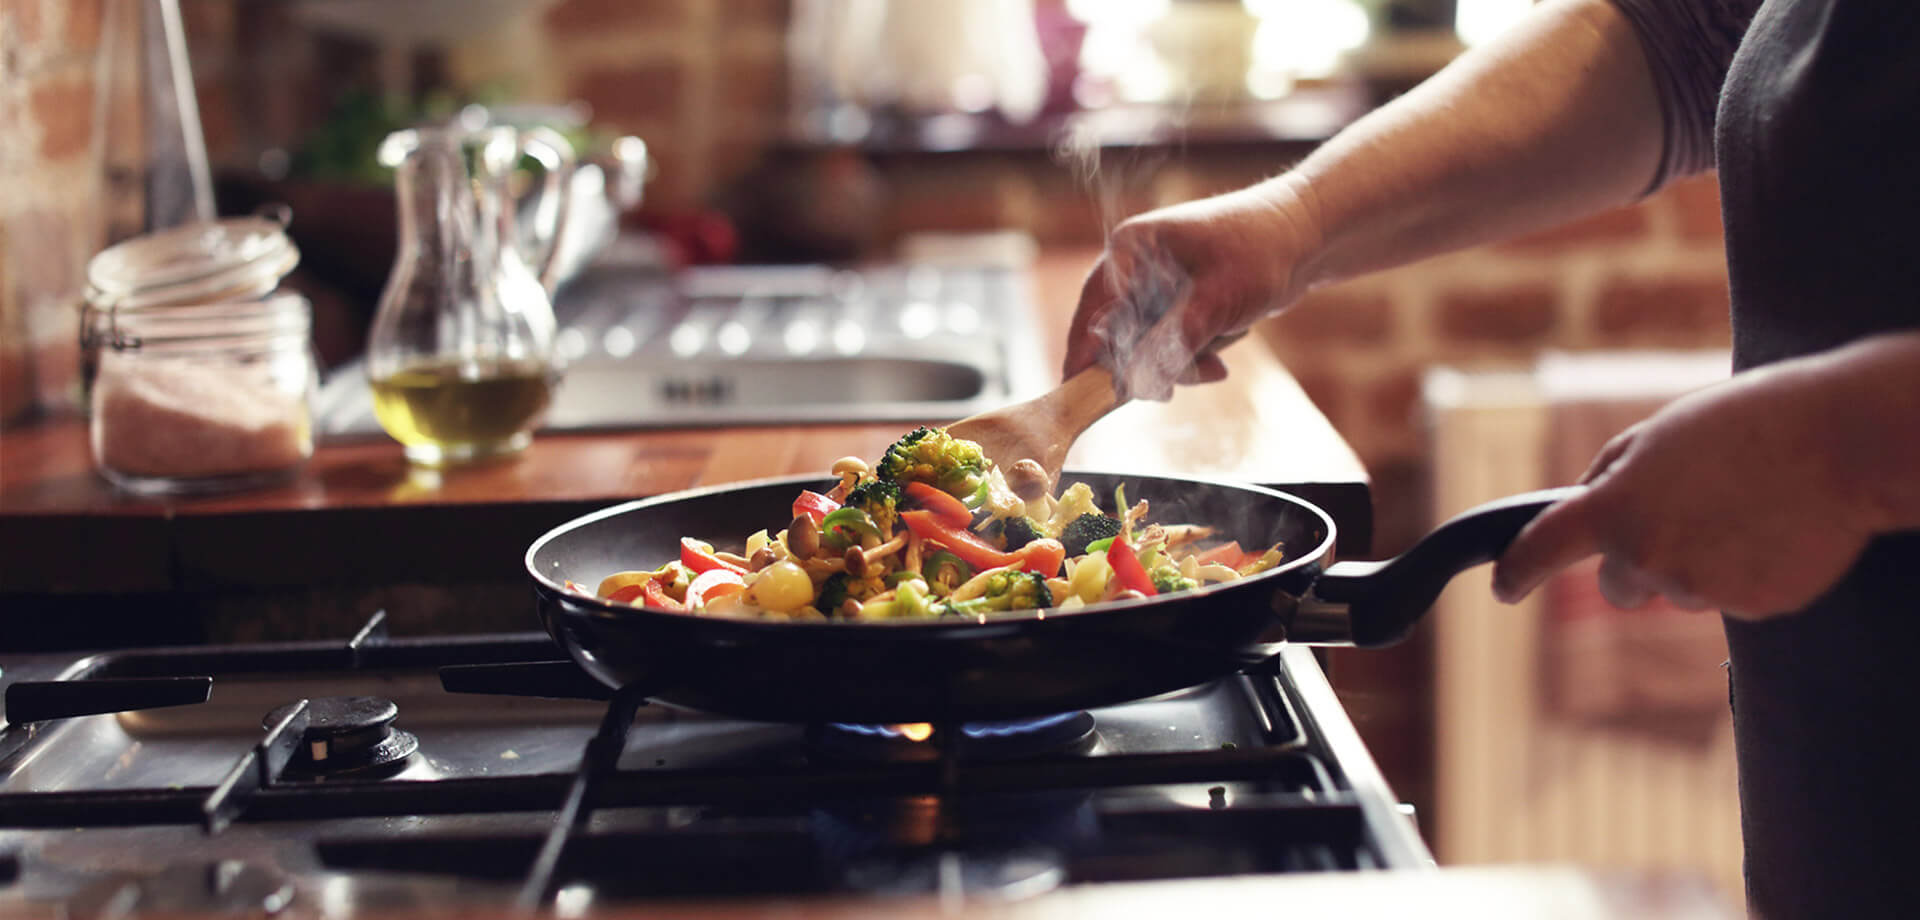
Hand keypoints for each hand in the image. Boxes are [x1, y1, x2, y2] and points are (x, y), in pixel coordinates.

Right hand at [1062, 181, 1319, 399]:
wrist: (1308, 238)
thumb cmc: (1261, 253)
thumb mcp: (1214, 303)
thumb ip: (1171, 344)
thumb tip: (1134, 385)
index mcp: (1130, 249)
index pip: (1092, 311)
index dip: (1085, 355)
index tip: (1078, 394)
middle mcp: (1135, 266)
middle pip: (1117, 336)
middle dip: (1150, 365)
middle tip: (1170, 392)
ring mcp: (1155, 285)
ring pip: (1145, 347)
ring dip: (1179, 364)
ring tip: (1216, 363)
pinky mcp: (1177, 303)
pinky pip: (1169, 345)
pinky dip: (1192, 356)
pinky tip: (1220, 357)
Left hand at [1492, 357, 1878, 618]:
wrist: (1842, 442)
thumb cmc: (1746, 424)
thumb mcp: (1656, 434)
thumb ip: (1611, 476)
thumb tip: (1584, 507)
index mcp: (1616, 508)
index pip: (1543, 548)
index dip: (1516, 572)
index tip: (1504, 588)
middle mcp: (1650, 557)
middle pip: (1619, 585)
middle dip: (1637, 560)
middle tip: (1686, 514)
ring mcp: (1702, 589)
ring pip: (1678, 589)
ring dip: (1697, 559)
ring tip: (1743, 506)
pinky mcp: (1753, 606)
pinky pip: (1729, 595)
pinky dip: (1743, 570)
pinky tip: (1772, 529)